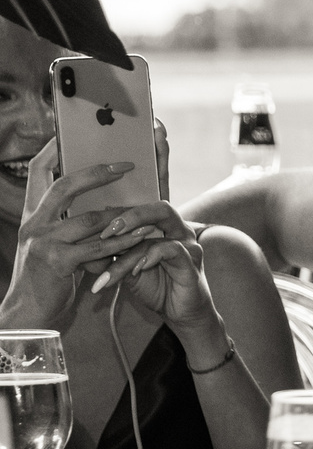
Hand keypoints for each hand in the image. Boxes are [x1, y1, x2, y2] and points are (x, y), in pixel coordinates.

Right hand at [2, 148, 167, 331]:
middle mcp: (34, 224)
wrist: (29, 315)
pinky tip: (144, 237)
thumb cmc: (48, 280)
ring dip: (123, 217)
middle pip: (64, 186)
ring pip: (91, 220)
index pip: (39, 173)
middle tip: (126, 165)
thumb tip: (106, 210)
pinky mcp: (57, 261)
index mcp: (32, 216)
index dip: (53, 151)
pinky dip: (124, 243)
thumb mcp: (55, 247)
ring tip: (148, 210)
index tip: (70, 133)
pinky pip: (98, 248)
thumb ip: (73, 227)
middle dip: (97, 173)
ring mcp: (42, 241)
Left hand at [88, 198, 221, 341]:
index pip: (143, 210)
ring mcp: (189, 246)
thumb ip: (116, 252)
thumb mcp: (129, 267)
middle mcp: (180, 232)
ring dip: (129, 248)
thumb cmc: (157, 287)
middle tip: (106, 233)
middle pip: (160, 209)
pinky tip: (136, 269)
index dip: (118, 215)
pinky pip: (171, 250)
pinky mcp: (192, 263)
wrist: (179, 314)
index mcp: (166, 228)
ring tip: (109, 262)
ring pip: (158, 234)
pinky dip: (150, 257)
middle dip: (130, 217)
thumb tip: (87, 239)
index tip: (95, 230)